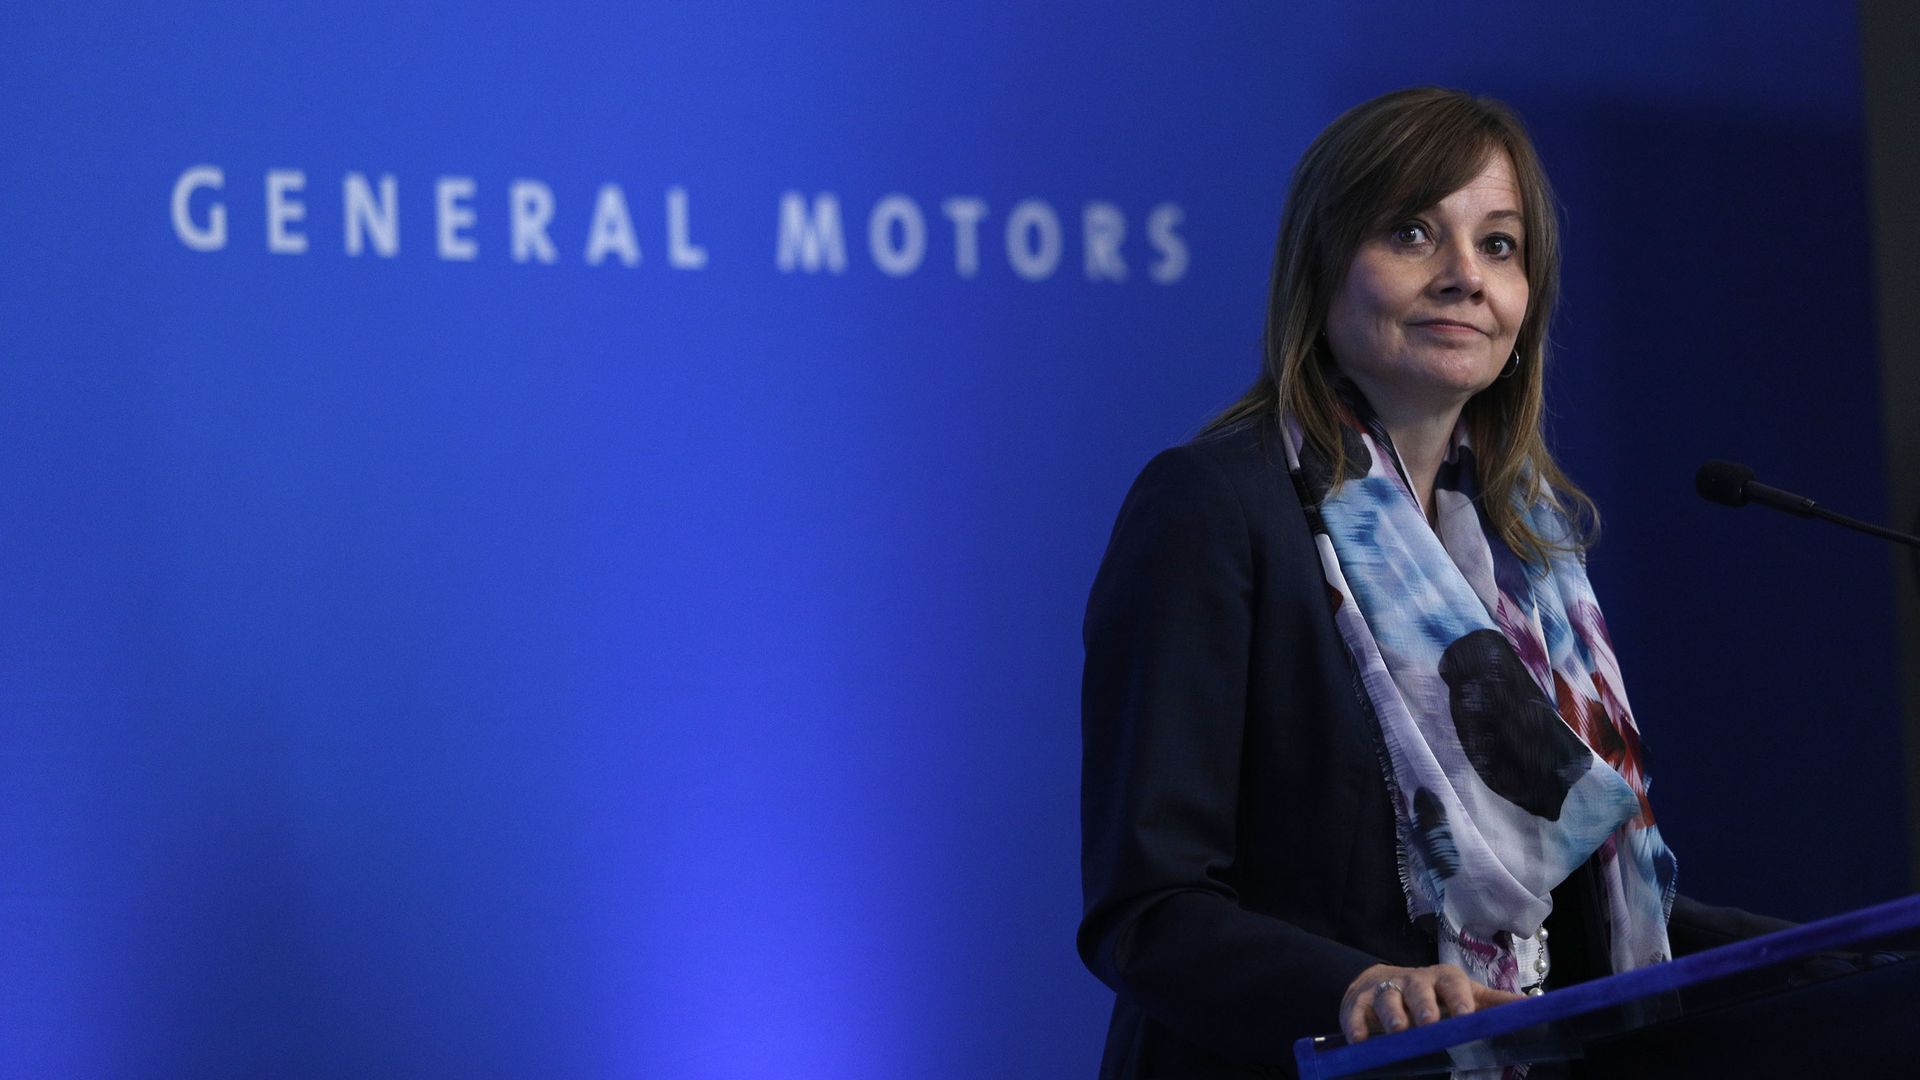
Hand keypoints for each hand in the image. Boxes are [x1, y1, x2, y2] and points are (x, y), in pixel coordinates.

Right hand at [1339, 962, 1523, 1042]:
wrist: (1380, 983)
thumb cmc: (1432, 996)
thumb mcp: (1464, 996)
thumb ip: (1494, 1005)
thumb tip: (1533, 1007)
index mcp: (1443, 981)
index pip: (1453, 983)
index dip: (1459, 997)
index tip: (1466, 1014)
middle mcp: (1414, 981)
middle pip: (1419, 987)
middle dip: (1425, 1004)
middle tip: (1430, 1022)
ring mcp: (1386, 990)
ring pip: (1388, 997)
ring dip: (1393, 1014)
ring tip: (1398, 1031)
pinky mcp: (1360, 1001)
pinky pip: (1356, 1011)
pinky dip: (1357, 1024)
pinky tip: (1359, 1040)